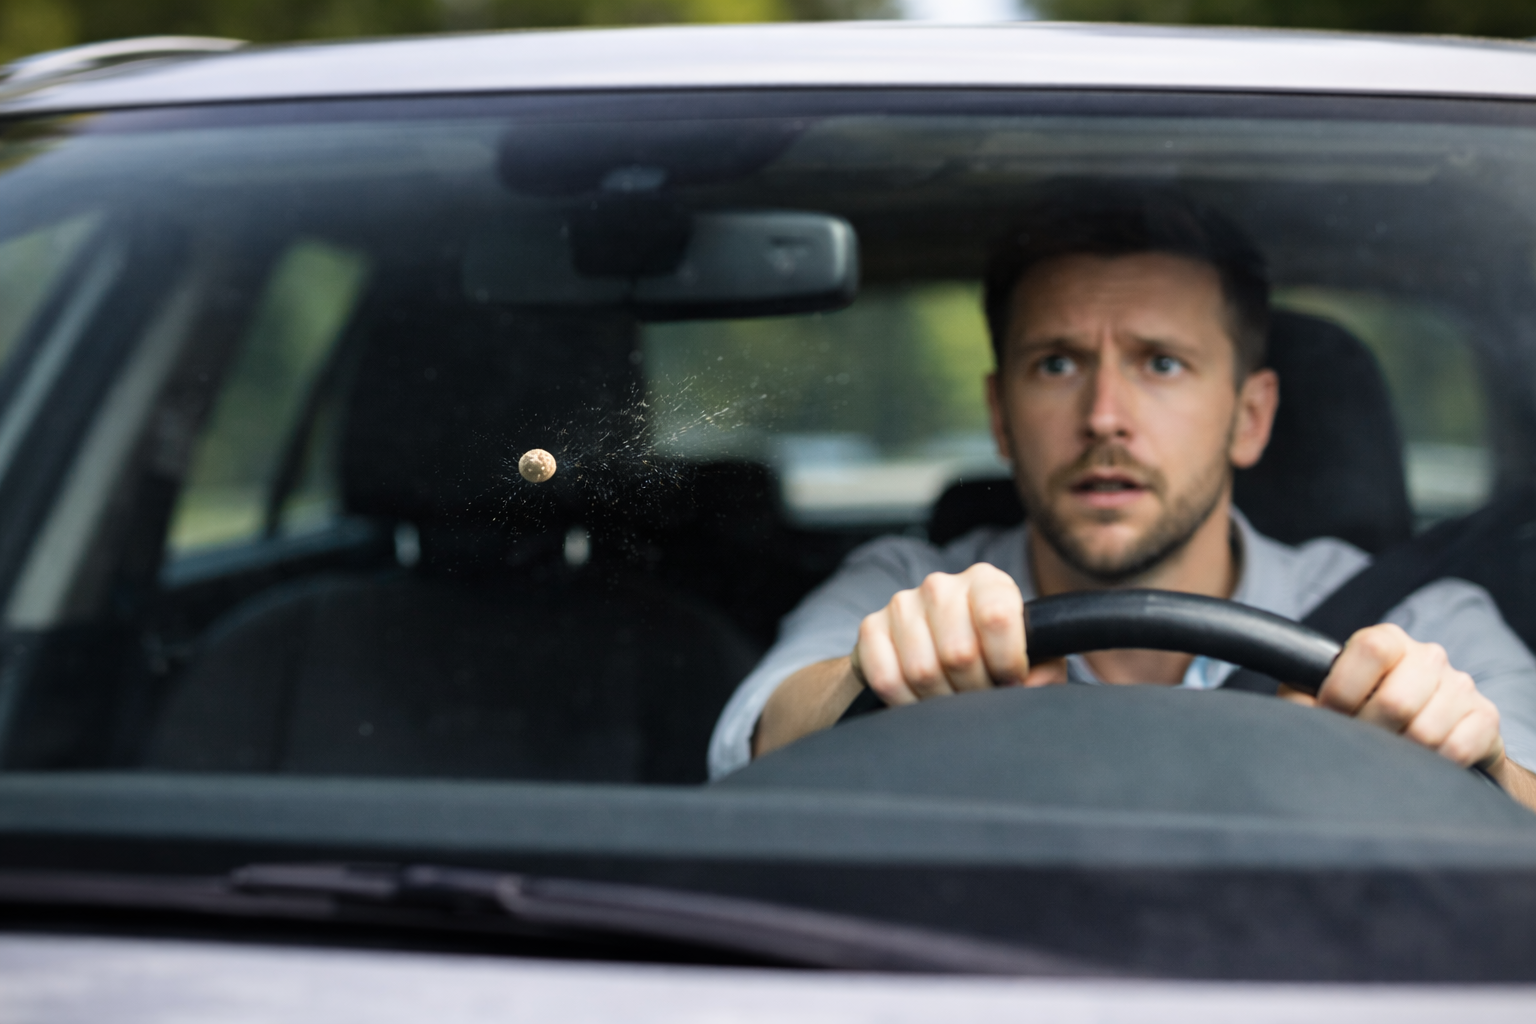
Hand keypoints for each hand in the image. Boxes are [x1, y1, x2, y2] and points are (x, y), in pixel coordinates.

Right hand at [853, 563, 1059, 706]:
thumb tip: (1033, 684)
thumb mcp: (1030, 660)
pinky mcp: (871, 628)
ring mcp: (902, 604)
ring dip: (941, 700)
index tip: (1010, 680)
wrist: (938, 657)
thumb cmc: (990, 659)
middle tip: (979, 697)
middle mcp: (942, 585)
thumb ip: (1045, 669)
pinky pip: (887, 678)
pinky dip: (906, 702)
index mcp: (987, 582)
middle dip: (974, 690)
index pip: (996, 617)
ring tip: (952, 700)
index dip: (1006, 662)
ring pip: (922, 670)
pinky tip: (921, 700)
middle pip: (959, 653)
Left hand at [1280, 623, 1504, 769]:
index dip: (1343, 691)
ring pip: (1425, 733)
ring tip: (1390, 753)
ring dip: (1400, 754)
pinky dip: (1432, 765)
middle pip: (1395, 702)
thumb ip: (1303, 697)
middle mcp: (1428, 656)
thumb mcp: (1329, 698)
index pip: (1370, 649)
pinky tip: (1421, 761)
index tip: (1330, 715)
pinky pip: (1456, 750)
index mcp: (1386, 641)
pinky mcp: (1485, 717)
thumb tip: (1293, 711)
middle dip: (1369, 733)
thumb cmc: (1365, 713)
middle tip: (1361, 744)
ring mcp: (1460, 685)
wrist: (1429, 738)